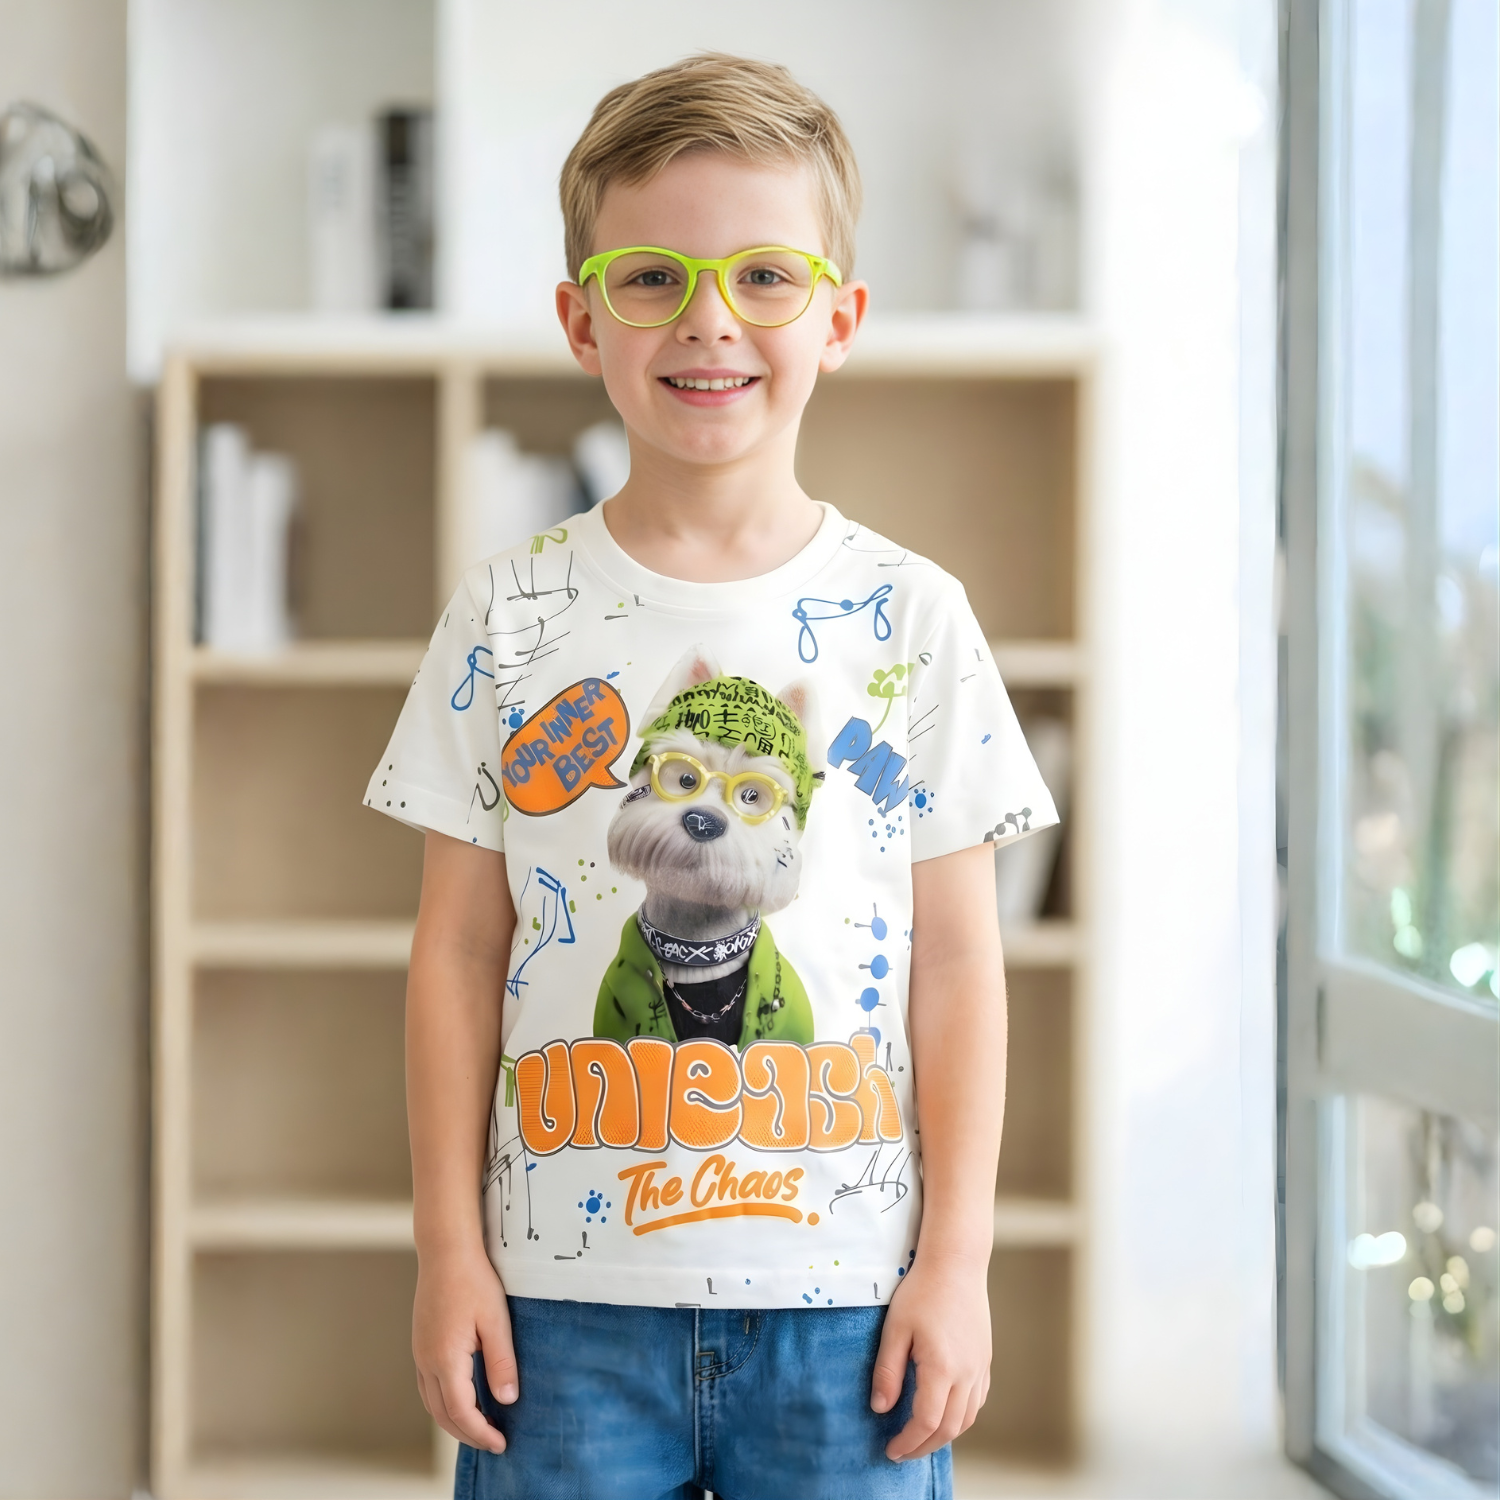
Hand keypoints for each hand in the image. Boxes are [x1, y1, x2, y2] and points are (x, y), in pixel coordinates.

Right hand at [412, 1245, 516, 1453]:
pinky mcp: (420, 1344)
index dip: (481, 1433)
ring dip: (453, 1421)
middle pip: (443, 1414)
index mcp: (445, 1358)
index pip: (461, 1412)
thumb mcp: (496, 1320)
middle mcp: (426, 1361)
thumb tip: (507, 1400)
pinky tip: (462, 1399)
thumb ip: (501, 1362)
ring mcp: (420, 1353)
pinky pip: (428, 1386)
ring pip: (432, 1403)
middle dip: (467, 1434)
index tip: (501, 1443)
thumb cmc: (473, 1279)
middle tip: (493, 1443)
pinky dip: (444, 1403)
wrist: (445, 1251)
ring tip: (479, 1428)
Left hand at [870, 1252, 990, 1461]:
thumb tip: (880, 1408)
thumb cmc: (922, 1291)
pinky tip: (946, 1412)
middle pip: (950, 1428)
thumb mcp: (895, 1328)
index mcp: (942, 1368)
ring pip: (968, 1417)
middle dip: (925, 1446)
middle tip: (902, 1451)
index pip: (926, 1422)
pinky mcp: (985, 1358)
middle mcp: (967, 1373)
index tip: (891, 1450)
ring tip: (921, 1438)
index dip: (908, 1442)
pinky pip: (978, 1400)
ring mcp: (980, 1367)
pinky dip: (962, 1416)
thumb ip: (888, 1371)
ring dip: (945, 1434)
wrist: (957, 1263)